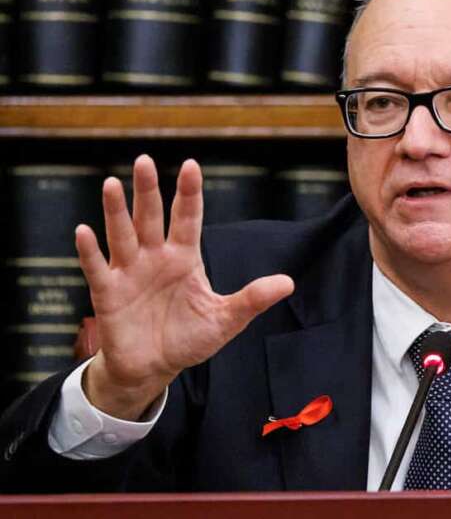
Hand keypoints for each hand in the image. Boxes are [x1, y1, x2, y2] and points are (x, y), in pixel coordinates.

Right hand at [75, 155, 293, 419]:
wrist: (154, 368)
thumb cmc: (188, 339)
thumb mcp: (225, 319)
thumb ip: (252, 299)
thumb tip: (288, 283)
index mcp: (184, 258)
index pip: (187, 218)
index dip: (189, 193)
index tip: (191, 164)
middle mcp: (155, 258)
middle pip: (151, 217)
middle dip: (148, 190)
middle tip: (144, 159)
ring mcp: (129, 273)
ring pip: (122, 235)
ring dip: (116, 211)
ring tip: (113, 184)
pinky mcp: (108, 294)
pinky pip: (97, 268)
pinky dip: (90, 251)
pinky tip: (83, 231)